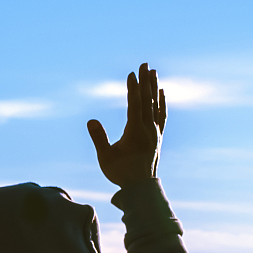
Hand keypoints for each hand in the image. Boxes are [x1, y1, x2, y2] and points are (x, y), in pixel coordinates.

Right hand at [87, 63, 166, 186]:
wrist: (141, 187)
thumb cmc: (120, 173)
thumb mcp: (105, 157)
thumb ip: (99, 138)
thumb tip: (91, 120)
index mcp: (136, 132)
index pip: (135, 105)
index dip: (133, 89)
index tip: (131, 74)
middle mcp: (148, 129)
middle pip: (147, 100)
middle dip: (145, 81)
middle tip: (144, 64)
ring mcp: (155, 132)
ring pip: (156, 105)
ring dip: (154, 87)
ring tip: (153, 72)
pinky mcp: (158, 135)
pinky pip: (162, 114)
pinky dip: (162, 102)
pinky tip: (162, 92)